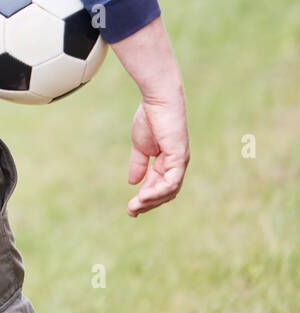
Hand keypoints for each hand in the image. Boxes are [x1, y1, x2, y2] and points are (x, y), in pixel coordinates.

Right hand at [127, 94, 188, 216]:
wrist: (158, 100)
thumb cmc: (150, 118)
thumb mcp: (140, 146)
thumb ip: (138, 164)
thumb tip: (133, 182)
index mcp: (168, 162)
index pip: (159, 186)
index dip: (146, 197)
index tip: (131, 207)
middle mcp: (177, 165)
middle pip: (166, 192)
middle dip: (148, 203)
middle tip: (131, 212)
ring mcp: (179, 162)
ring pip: (170, 190)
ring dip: (152, 200)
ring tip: (135, 206)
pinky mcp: (179, 157)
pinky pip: (171, 181)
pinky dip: (158, 191)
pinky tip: (144, 195)